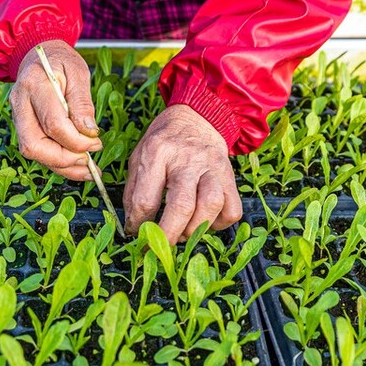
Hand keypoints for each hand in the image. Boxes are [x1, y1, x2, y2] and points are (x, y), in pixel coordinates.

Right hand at [10, 40, 102, 180]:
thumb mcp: (79, 73)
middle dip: (64, 159)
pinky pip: (37, 151)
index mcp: (35, 85)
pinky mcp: (22, 127)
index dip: (76, 140)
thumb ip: (83, 103)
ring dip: (61, 166)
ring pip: (33, 152)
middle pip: (34, 145)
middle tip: (89, 160)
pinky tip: (77, 166)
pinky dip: (57, 163)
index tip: (96, 143)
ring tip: (88, 169)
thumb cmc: (61, 61)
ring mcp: (17, 117)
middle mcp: (20, 104)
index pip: (53, 123)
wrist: (39, 55)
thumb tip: (89, 133)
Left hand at [124, 105, 241, 243]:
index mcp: (157, 153)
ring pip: (211, 206)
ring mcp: (212, 167)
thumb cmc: (164, 142)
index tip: (137, 236)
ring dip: (195, 229)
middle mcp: (187, 159)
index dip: (139, 225)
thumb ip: (134, 192)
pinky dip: (218, 224)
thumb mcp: (139, 157)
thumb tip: (134, 228)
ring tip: (183, 233)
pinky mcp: (230, 176)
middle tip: (159, 248)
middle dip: (168, 235)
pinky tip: (204, 221)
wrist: (198, 117)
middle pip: (181, 205)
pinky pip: (231, 209)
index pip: (145, 199)